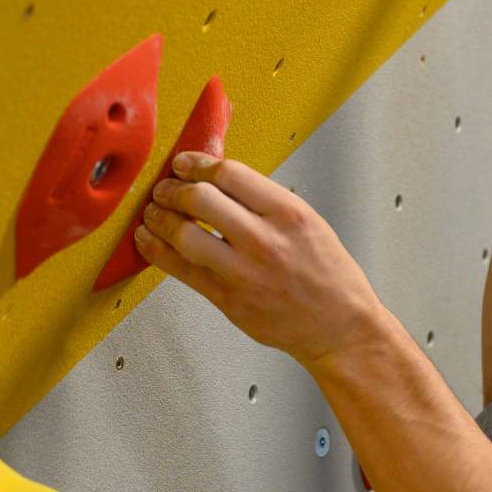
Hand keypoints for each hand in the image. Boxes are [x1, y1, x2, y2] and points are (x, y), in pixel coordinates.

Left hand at [136, 153, 384, 368]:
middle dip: (172, 188)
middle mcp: (266, 241)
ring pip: (183, 233)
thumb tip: (219, 180)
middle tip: (165, 188)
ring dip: (159, 217)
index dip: (197, 164)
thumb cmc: (329, 277)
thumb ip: (266, 202)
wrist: (342, 327)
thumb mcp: (310, 224)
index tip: (185, 164)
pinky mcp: (229, 299)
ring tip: (154, 212)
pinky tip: (150, 239)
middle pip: (200, 198)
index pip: (229, 174)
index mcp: (289, 215)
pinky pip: (180, 269)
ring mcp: (245, 272)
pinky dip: (156, 250)